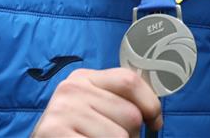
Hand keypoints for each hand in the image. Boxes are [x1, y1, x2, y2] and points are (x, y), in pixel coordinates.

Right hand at [31, 68, 161, 136]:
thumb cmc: (73, 132)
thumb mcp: (92, 109)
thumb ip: (117, 102)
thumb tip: (155, 115)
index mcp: (84, 78)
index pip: (130, 81)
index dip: (150, 104)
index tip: (155, 122)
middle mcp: (72, 88)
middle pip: (129, 113)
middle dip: (133, 135)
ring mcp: (62, 111)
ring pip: (119, 137)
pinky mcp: (53, 132)